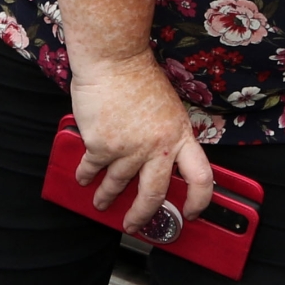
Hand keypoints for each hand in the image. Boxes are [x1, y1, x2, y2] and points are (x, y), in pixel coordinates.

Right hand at [68, 52, 214, 233]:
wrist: (114, 60)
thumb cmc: (140, 78)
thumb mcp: (169, 108)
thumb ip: (167, 135)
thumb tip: (162, 161)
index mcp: (180, 135)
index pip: (201, 176)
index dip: (199, 200)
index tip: (190, 214)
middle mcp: (158, 146)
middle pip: (154, 193)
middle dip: (143, 216)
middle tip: (134, 224)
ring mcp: (129, 148)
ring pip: (117, 185)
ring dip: (106, 196)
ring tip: (101, 201)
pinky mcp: (102, 146)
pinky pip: (92, 169)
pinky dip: (85, 176)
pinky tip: (83, 178)